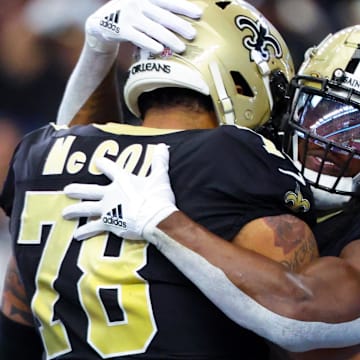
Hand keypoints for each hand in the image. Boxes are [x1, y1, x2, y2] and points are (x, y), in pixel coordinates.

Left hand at [63, 143, 177, 240]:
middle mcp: (111, 194)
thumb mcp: (160, 177)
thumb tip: (164, 146)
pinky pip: (93, 227)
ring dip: (75, 211)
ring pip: (86, 208)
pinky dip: (85, 232)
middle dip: (78, 189)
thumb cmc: (157, 197)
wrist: (155, 218)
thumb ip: (160, 162)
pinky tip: (77, 235)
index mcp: (122, 181)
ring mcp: (107, 209)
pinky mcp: (108, 223)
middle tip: (67, 190)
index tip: (97, 162)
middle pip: (90, 190)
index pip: (110, 169)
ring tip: (64, 213)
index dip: (103, 164)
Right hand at [86, 0, 201, 52]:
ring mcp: (128, 16)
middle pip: (163, 15)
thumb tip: (182, 21)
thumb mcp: (142, 8)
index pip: (168, 1)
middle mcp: (137, 3)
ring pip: (152, 28)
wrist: (100, 23)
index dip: (183, 7)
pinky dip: (148, 43)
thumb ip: (158, 11)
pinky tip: (159, 50)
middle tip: (193, 35)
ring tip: (181, 48)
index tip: (199, 14)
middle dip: (179, 25)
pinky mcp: (120, 29)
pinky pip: (137, 37)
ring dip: (168, 38)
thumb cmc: (129, 17)